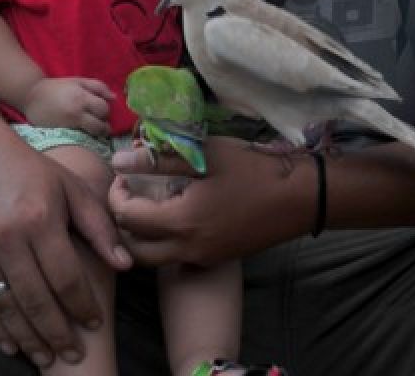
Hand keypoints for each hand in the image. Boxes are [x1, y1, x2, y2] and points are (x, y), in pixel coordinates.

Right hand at [0, 133, 131, 367]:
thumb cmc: (32, 170)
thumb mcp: (72, 187)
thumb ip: (99, 226)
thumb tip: (125, 265)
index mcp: (40, 219)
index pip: (66, 276)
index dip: (82, 305)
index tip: (96, 323)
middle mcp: (7, 237)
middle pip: (37, 299)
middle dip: (57, 333)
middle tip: (73, 355)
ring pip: (7, 306)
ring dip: (28, 337)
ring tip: (46, 358)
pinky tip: (11, 344)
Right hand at [22, 77, 112, 133]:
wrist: (31, 96)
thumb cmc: (57, 87)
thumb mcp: (78, 81)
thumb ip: (98, 87)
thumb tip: (114, 98)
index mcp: (81, 97)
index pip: (104, 109)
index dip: (105, 110)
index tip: (102, 111)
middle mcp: (76, 113)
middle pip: (100, 124)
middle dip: (103, 124)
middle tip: (99, 121)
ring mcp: (69, 125)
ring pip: (92, 134)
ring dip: (97, 133)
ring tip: (93, 129)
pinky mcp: (61, 134)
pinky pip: (80, 139)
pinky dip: (85, 136)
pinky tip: (82, 132)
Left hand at [108, 136, 311, 267]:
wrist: (298, 198)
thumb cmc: (252, 171)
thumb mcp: (205, 155)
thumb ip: (159, 158)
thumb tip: (118, 160)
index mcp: (181, 222)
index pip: (126, 217)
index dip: (117, 194)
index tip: (125, 173)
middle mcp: (187, 248)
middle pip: (134, 249)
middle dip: (123, 223)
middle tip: (130, 195)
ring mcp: (202, 258)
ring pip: (155, 258)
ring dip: (143, 236)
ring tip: (150, 205)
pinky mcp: (216, 258)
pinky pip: (177, 256)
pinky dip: (166, 241)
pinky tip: (178, 213)